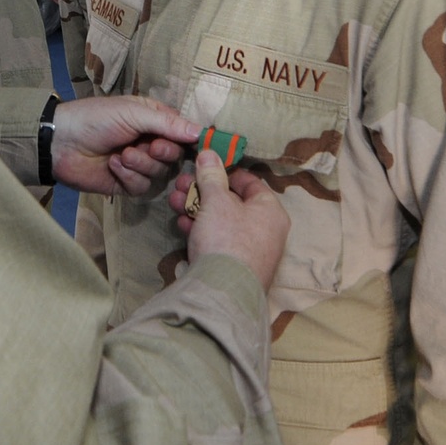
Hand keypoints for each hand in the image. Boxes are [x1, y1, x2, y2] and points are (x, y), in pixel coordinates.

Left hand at [51, 96, 200, 195]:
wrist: (62, 143)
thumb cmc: (96, 118)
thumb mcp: (132, 113)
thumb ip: (167, 123)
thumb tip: (201, 132)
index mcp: (154, 121)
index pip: (183, 133)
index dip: (188, 140)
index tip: (191, 144)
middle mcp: (150, 143)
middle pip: (175, 157)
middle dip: (163, 153)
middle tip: (150, 147)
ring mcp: (138, 165)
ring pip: (159, 174)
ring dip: (141, 164)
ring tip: (122, 155)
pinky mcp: (126, 185)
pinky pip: (142, 187)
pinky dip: (128, 176)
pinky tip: (112, 165)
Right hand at [170, 151, 288, 290]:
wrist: (223, 292)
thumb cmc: (227, 239)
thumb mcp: (216, 201)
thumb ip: (211, 175)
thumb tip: (209, 152)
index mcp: (270, 210)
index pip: (251, 182)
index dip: (226, 171)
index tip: (205, 167)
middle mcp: (266, 230)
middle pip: (232, 201)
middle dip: (203, 191)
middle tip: (181, 184)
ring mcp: (251, 250)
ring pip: (221, 221)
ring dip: (197, 208)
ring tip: (175, 202)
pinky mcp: (234, 266)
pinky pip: (218, 240)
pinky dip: (201, 230)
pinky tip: (182, 225)